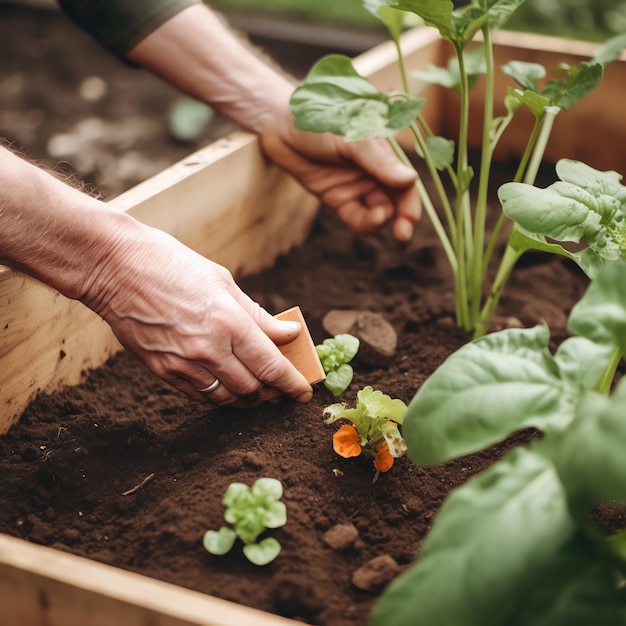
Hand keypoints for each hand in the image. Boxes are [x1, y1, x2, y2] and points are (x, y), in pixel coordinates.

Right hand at [82, 223, 312, 406]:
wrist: (116, 267)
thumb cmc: (174, 265)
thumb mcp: (224, 282)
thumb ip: (258, 315)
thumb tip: (289, 333)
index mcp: (229, 321)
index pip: (271, 366)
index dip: (292, 384)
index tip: (304, 392)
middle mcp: (208, 348)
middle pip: (252, 388)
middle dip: (273, 392)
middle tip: (282, 388)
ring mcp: (183, 363)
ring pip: (226, 398)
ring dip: (247, 398)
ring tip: (257, 389)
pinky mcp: (162, 371)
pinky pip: (199, 396)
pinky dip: (219, 395)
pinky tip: (226, 385)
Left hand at [260, 118, 421, 240]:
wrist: (282, 125)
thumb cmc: (320, 121)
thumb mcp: (352, 139)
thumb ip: (379, 161)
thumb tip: (411, 180)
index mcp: (384, 153)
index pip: (405, 182)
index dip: (411, 201)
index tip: (410, 218)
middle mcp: (374, 171)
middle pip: (396, 200)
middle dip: (402, 218)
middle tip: (402, 233)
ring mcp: (357, 186)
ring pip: (377, 211)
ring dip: (380, 220)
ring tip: (377, 218)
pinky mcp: (338, 198)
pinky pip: (356, 217)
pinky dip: (363, 223)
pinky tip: (365, 221)